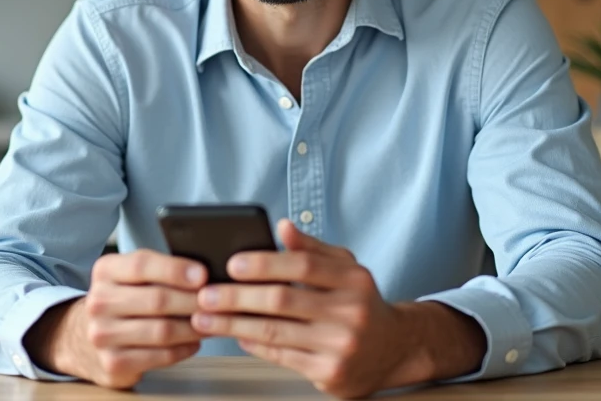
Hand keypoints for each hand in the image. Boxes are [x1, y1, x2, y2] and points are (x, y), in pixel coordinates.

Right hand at [26, 249, 207, 388]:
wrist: (82, 336)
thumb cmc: (122, 300)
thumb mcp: (129, 276)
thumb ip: (159, 270)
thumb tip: (204, 275)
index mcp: (105, 271)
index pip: (142, 265)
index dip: (175, 270)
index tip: (203, 275)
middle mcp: (99, 301)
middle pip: (157, 300)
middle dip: (193, 301)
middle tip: (217, 302)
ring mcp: (103, 335)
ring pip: (161, 331)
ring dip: (193, 327)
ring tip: (210, 322)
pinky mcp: (112, 363)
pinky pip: (159, 356)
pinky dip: (184, 349)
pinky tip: (193, 342)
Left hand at [191, 220, 485, 397]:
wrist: (394, 348)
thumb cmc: (361, 301)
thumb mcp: (346, 268)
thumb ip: (312, 248)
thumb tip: (281, 226)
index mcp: (353, 279)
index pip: (303, 266)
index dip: (265, 264)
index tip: (232, 264)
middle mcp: (350, 312)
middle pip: (283, 301)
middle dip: (237, 297)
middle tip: (206, 295)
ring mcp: (341, 345)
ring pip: (276, 333)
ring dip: (234, 325)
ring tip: (206, 318)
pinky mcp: (331, 373)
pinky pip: (282, 356)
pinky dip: (254, 345)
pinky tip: (236, 335)